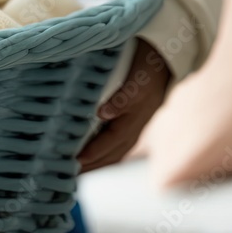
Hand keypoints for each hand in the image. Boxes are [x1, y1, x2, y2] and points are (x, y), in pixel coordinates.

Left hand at [78, 39, 169, 172]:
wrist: (165, 57)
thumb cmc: (148, 66)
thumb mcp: (137, 79)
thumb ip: (122, 98)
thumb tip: (102, 114)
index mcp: (135, 119)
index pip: (110, 142)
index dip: (93, 153)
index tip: (74, 162)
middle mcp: (135, 127)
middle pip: (111, 154)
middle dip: (91, 166)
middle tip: (66, 175)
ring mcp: (134, 127)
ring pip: (114, 152)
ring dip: (95, 164)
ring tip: (74, 172)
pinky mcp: (130, 123)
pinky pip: (115, 145)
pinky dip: (102, 155)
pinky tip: (88, 157)